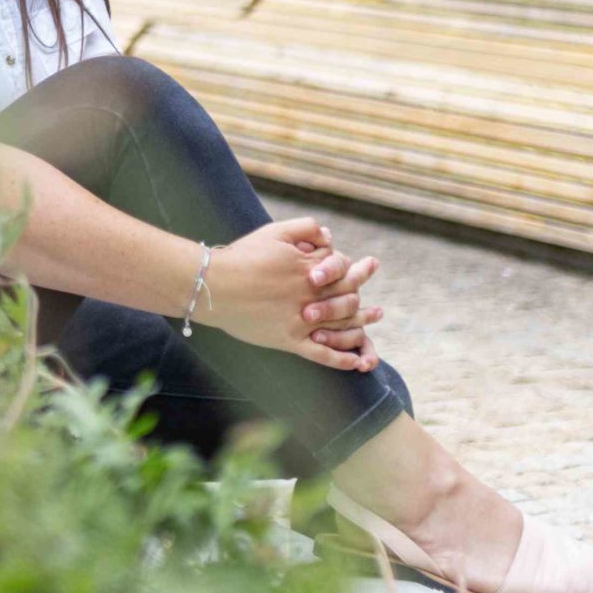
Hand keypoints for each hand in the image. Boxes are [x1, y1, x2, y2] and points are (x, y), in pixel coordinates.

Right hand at [194, 217, 382, 372]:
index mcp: (309, 269)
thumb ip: (305, 229)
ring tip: (371, 330)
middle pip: (348, 298)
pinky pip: (322, 354)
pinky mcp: (289, 341)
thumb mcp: (274, 232)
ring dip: (361, 328)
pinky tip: (355, 363)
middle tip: (379, 312)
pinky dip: (340, 359)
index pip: (343, 269)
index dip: (355, 269)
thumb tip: (329, 236)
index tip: (367, 268)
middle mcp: (311, 296)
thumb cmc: (241, 257)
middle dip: (364, 303)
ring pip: (341, 327)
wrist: (213, 285)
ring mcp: (302, 320)